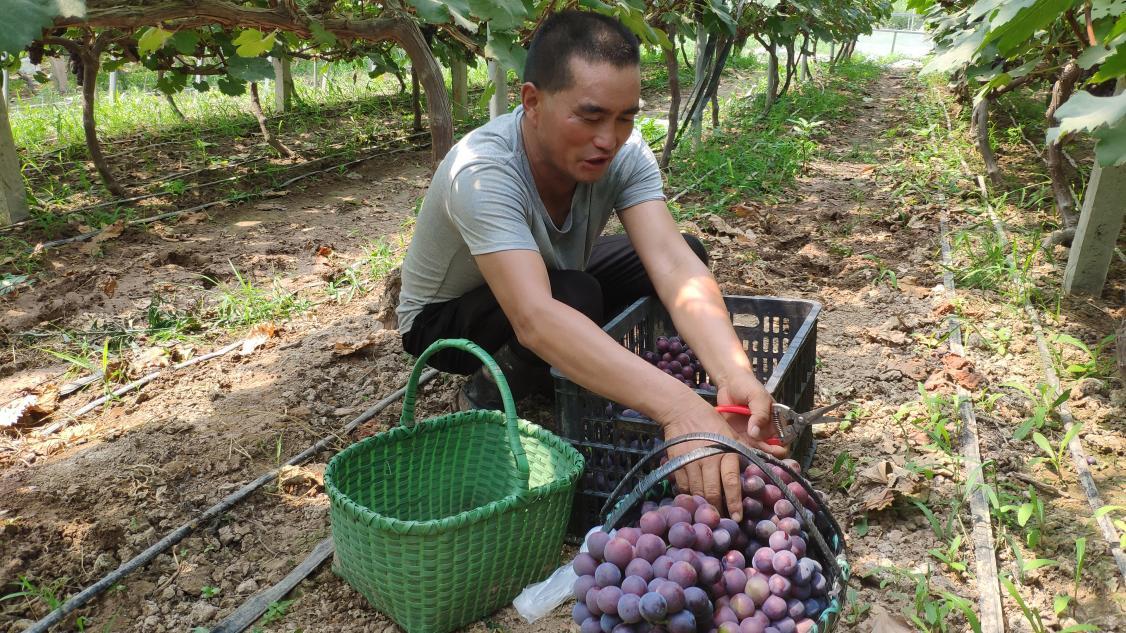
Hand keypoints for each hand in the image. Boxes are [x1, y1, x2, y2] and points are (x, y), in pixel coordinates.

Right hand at [661, 404, 754, 522]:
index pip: (731, 483)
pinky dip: (689, 496)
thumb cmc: (713, 424)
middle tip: (722, 521)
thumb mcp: (733, 435)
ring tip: (709, 515)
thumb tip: (776, 458)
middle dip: (718, 510)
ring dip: (703, 505)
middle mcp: (708, 459)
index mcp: (726, 452)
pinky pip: (683, 487)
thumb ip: (749, 450)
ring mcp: (690, 462)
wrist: (683, 412)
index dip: (734, 503)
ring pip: (697, 493)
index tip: (737, 518)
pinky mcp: (676, 464)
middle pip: (713, 493)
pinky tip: (694, 500)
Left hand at [717, 373, 788, 459]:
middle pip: (769, 450)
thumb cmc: (747, 385)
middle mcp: (765, 431)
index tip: (773, 452)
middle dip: (764, 455)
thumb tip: (756, 433)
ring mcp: (751, 434)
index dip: (780, 449)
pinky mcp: (737, 435)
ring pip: (754, 451)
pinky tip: (737, 454)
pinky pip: (741, 446)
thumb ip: (760, 413)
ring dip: (751, 455)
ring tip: (746, 456)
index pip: (783, 440)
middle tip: (757, 455)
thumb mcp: (758, 396)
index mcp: (776, 422)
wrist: (728, 382)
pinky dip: (740, 451)